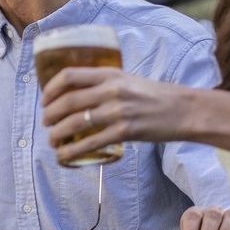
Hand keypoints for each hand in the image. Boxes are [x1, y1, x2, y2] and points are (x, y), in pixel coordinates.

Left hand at [39, 68, 203, 163]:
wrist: (184, 110)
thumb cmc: (154, 95)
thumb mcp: (127, 79)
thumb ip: (103, 84)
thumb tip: (73, 95)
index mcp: (110, 74)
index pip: (68, 76)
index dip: (50, 89)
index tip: (44, 100)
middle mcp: (112, 90)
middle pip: (67, 101)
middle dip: (49, 114)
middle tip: (46, 122)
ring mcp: (118, 111)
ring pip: (74, 123)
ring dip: (56, 134)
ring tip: (53, 140)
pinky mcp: (125, 132)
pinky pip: (90, 144)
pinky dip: (72, 151)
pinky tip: (64, 155)